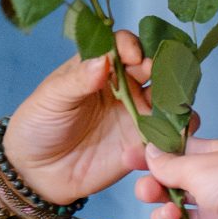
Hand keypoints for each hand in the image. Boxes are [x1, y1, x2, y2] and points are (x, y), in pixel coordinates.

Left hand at [1, 30, 159, 205]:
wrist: (37, 173)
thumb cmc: (39, 126)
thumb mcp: (52, 98)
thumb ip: (78, 79)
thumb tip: (104, 59)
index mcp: (99, 67)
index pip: (122, 45)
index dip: (131, 45)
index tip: (133, 56)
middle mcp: (124, 86)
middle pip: (153, 66)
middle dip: (160, 66)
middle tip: (156, 76)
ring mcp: (136, 113)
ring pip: (169, 96)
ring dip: (176, 95)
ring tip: (170, 103)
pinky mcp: (143, 142)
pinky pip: (171, 132)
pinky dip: (180, 129)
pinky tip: (173, 131)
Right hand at [136, 137, 217, 218]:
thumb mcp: (198, 163)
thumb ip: (169, 164)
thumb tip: (149, 152)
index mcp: (209, 163)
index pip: (173, 159)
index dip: (149, 159)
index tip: (128, 159)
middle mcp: (209, 192)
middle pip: (166, 192)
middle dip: (150, 191)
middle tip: (149, 191)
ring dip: (161, 218)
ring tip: (172, 217)